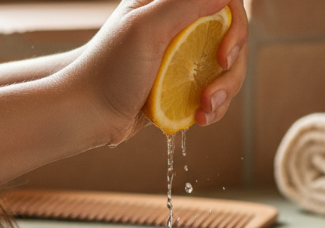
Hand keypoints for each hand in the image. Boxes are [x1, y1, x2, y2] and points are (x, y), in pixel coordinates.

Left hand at [62, 0, 248, 143]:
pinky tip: (198, 118)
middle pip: (232, 38)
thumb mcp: (146, 28)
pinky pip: (214, 90)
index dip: (235, 26)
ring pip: (227, 68)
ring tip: (202, 112)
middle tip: (211, 94)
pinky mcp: (181, 84)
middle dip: (231, 71)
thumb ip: (185, 3)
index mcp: (168, 4)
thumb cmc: (109, 69)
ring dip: (223, 94)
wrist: (89, 113)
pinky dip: (213, 107)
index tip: (224, 55)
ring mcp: (182, 57)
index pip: (224, 2)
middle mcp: (179, 26)